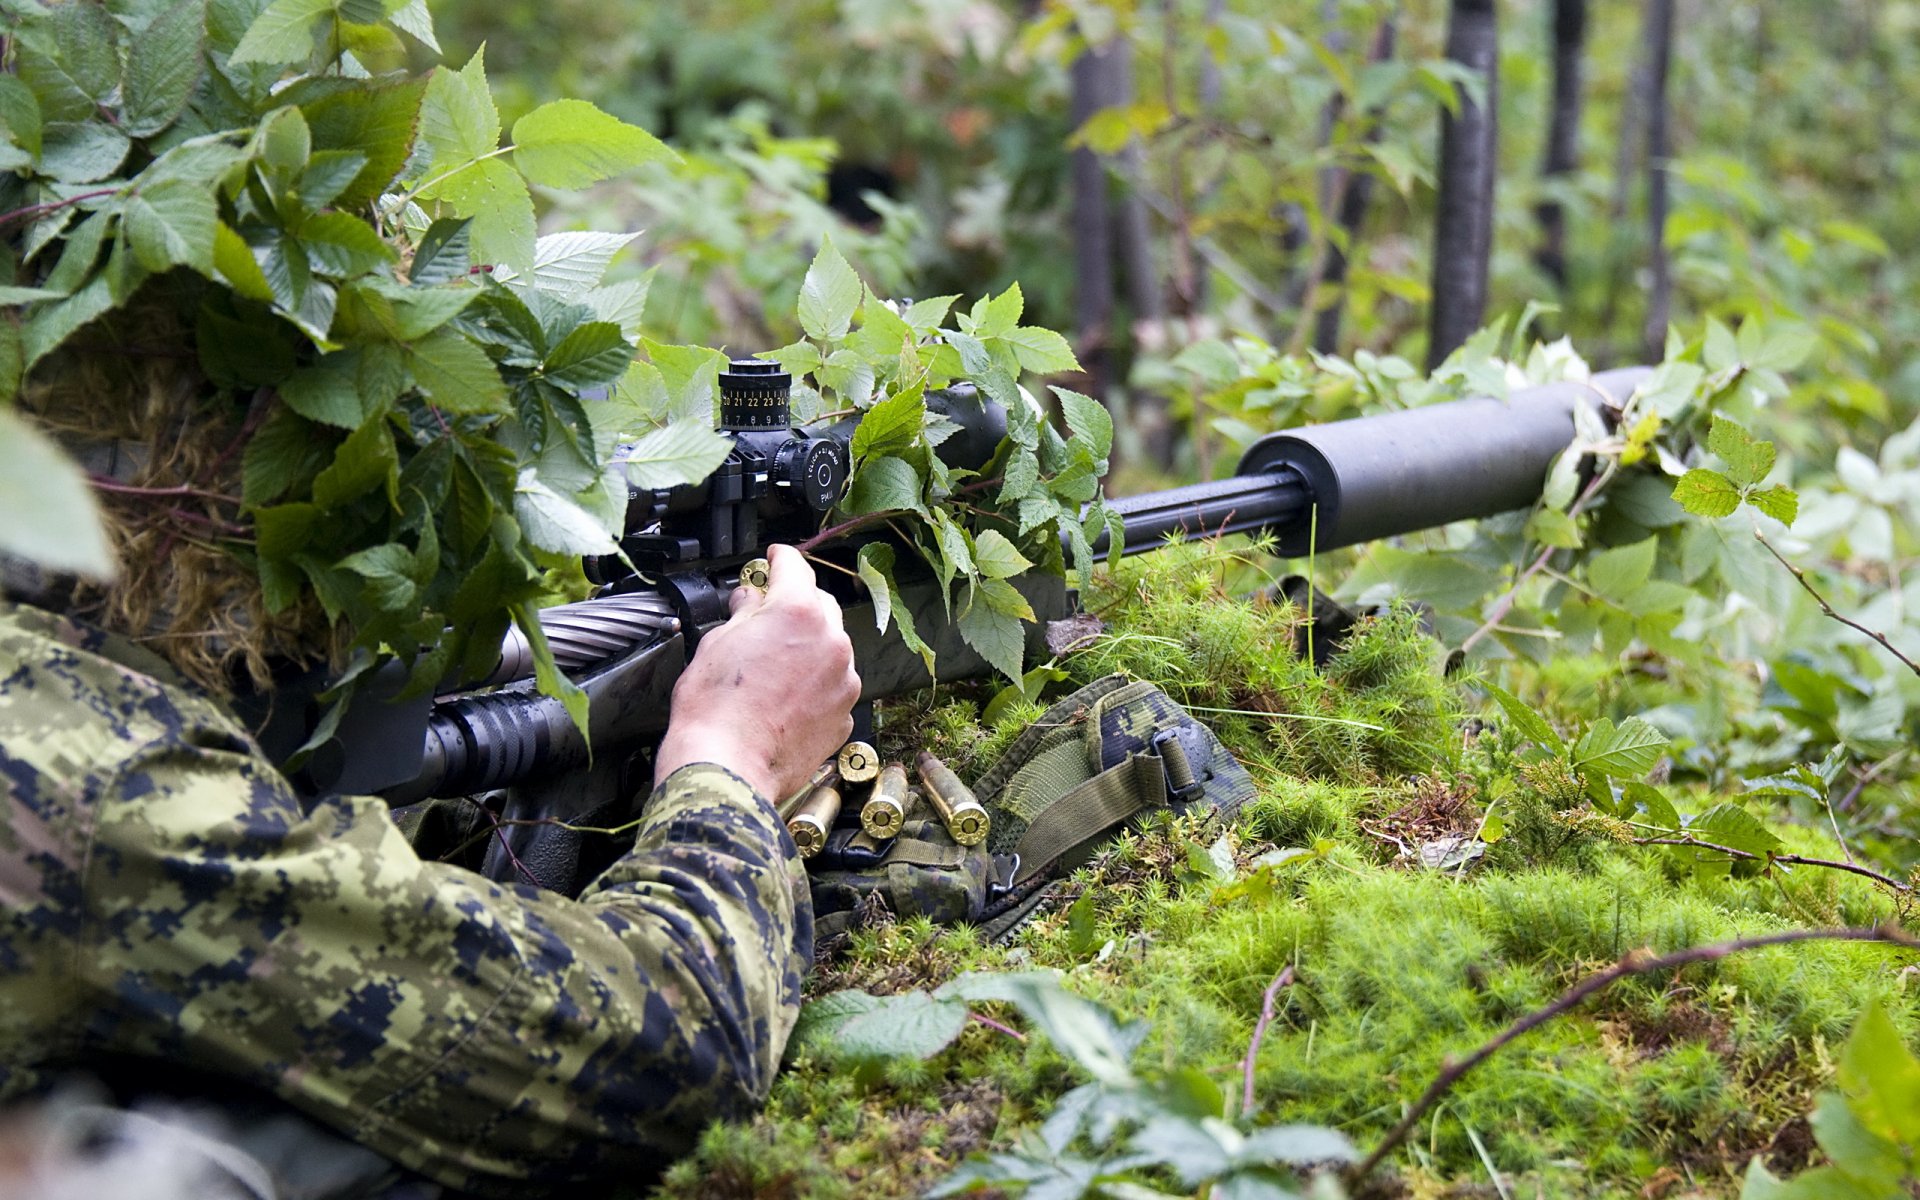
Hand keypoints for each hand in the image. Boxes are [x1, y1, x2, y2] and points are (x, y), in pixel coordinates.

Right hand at [653, 544, 860, 803]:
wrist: (727, 766)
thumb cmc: (714, 708)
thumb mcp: (718, 643)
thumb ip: (744, 613)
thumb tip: (752, 600)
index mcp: (798, 612)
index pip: (794, 566)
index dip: (779, 559)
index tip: (774, 559)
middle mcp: (831, 641)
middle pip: (819, 605)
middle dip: (795, 605)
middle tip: (766, 616)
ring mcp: (843, 679)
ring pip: (830, 647)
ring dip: (808, 648)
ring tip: (773, 669)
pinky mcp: (844, 713)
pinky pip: (832, 685)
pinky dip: (815, 684)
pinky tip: (785, 699)